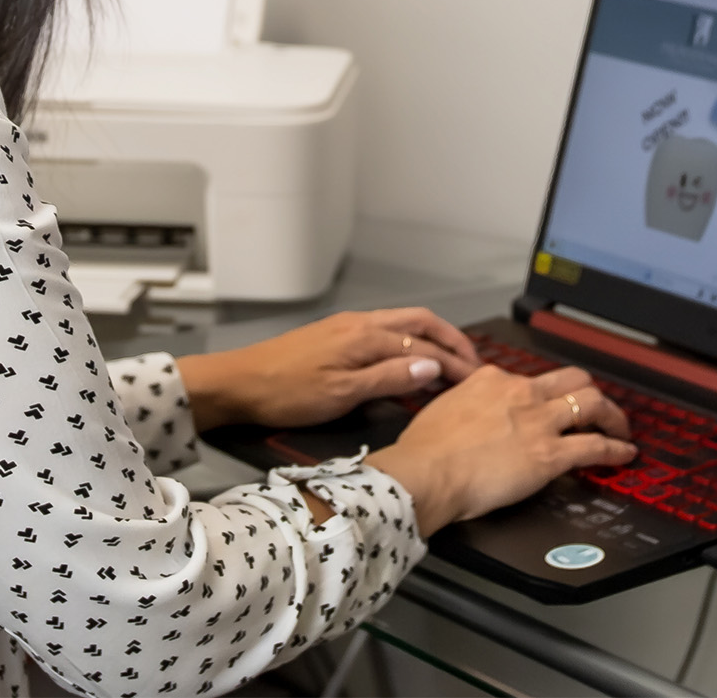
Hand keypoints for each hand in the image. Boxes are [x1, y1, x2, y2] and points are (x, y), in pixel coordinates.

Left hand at [177, 308, 480, 431]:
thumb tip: (433, 365)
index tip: (477, 381)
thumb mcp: (341, 393)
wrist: (239, 383)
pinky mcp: (335, 336)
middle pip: (418, 322)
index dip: (454, 362)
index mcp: (366, 335)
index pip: (424, 345)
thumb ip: (389, 378)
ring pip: (402, 324)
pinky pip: (385, 331)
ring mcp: (347, 327)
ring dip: (431, 338)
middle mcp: (360, 323)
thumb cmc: (286, 392)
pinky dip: (409, 341)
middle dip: (450, 339)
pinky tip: (410, 360)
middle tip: (473, 364)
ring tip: (450, 360)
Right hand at [364, 364, 634, 536]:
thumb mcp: (445, 407)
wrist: (427, 472)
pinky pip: (595, 446)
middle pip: (573, 380)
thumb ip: (467, 403)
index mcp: (492, 379)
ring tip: (620, 428)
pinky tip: (623, 454)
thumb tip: (472, 413)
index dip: (546, 393)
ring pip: (592, 404)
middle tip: (598, 408)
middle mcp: (520, 393)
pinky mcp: (550, 454)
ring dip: (612, 416)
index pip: (531, 378)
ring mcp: (538, 421)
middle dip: (591, 393)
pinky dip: (616, 449)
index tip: (549, 404)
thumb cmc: (426, 449)